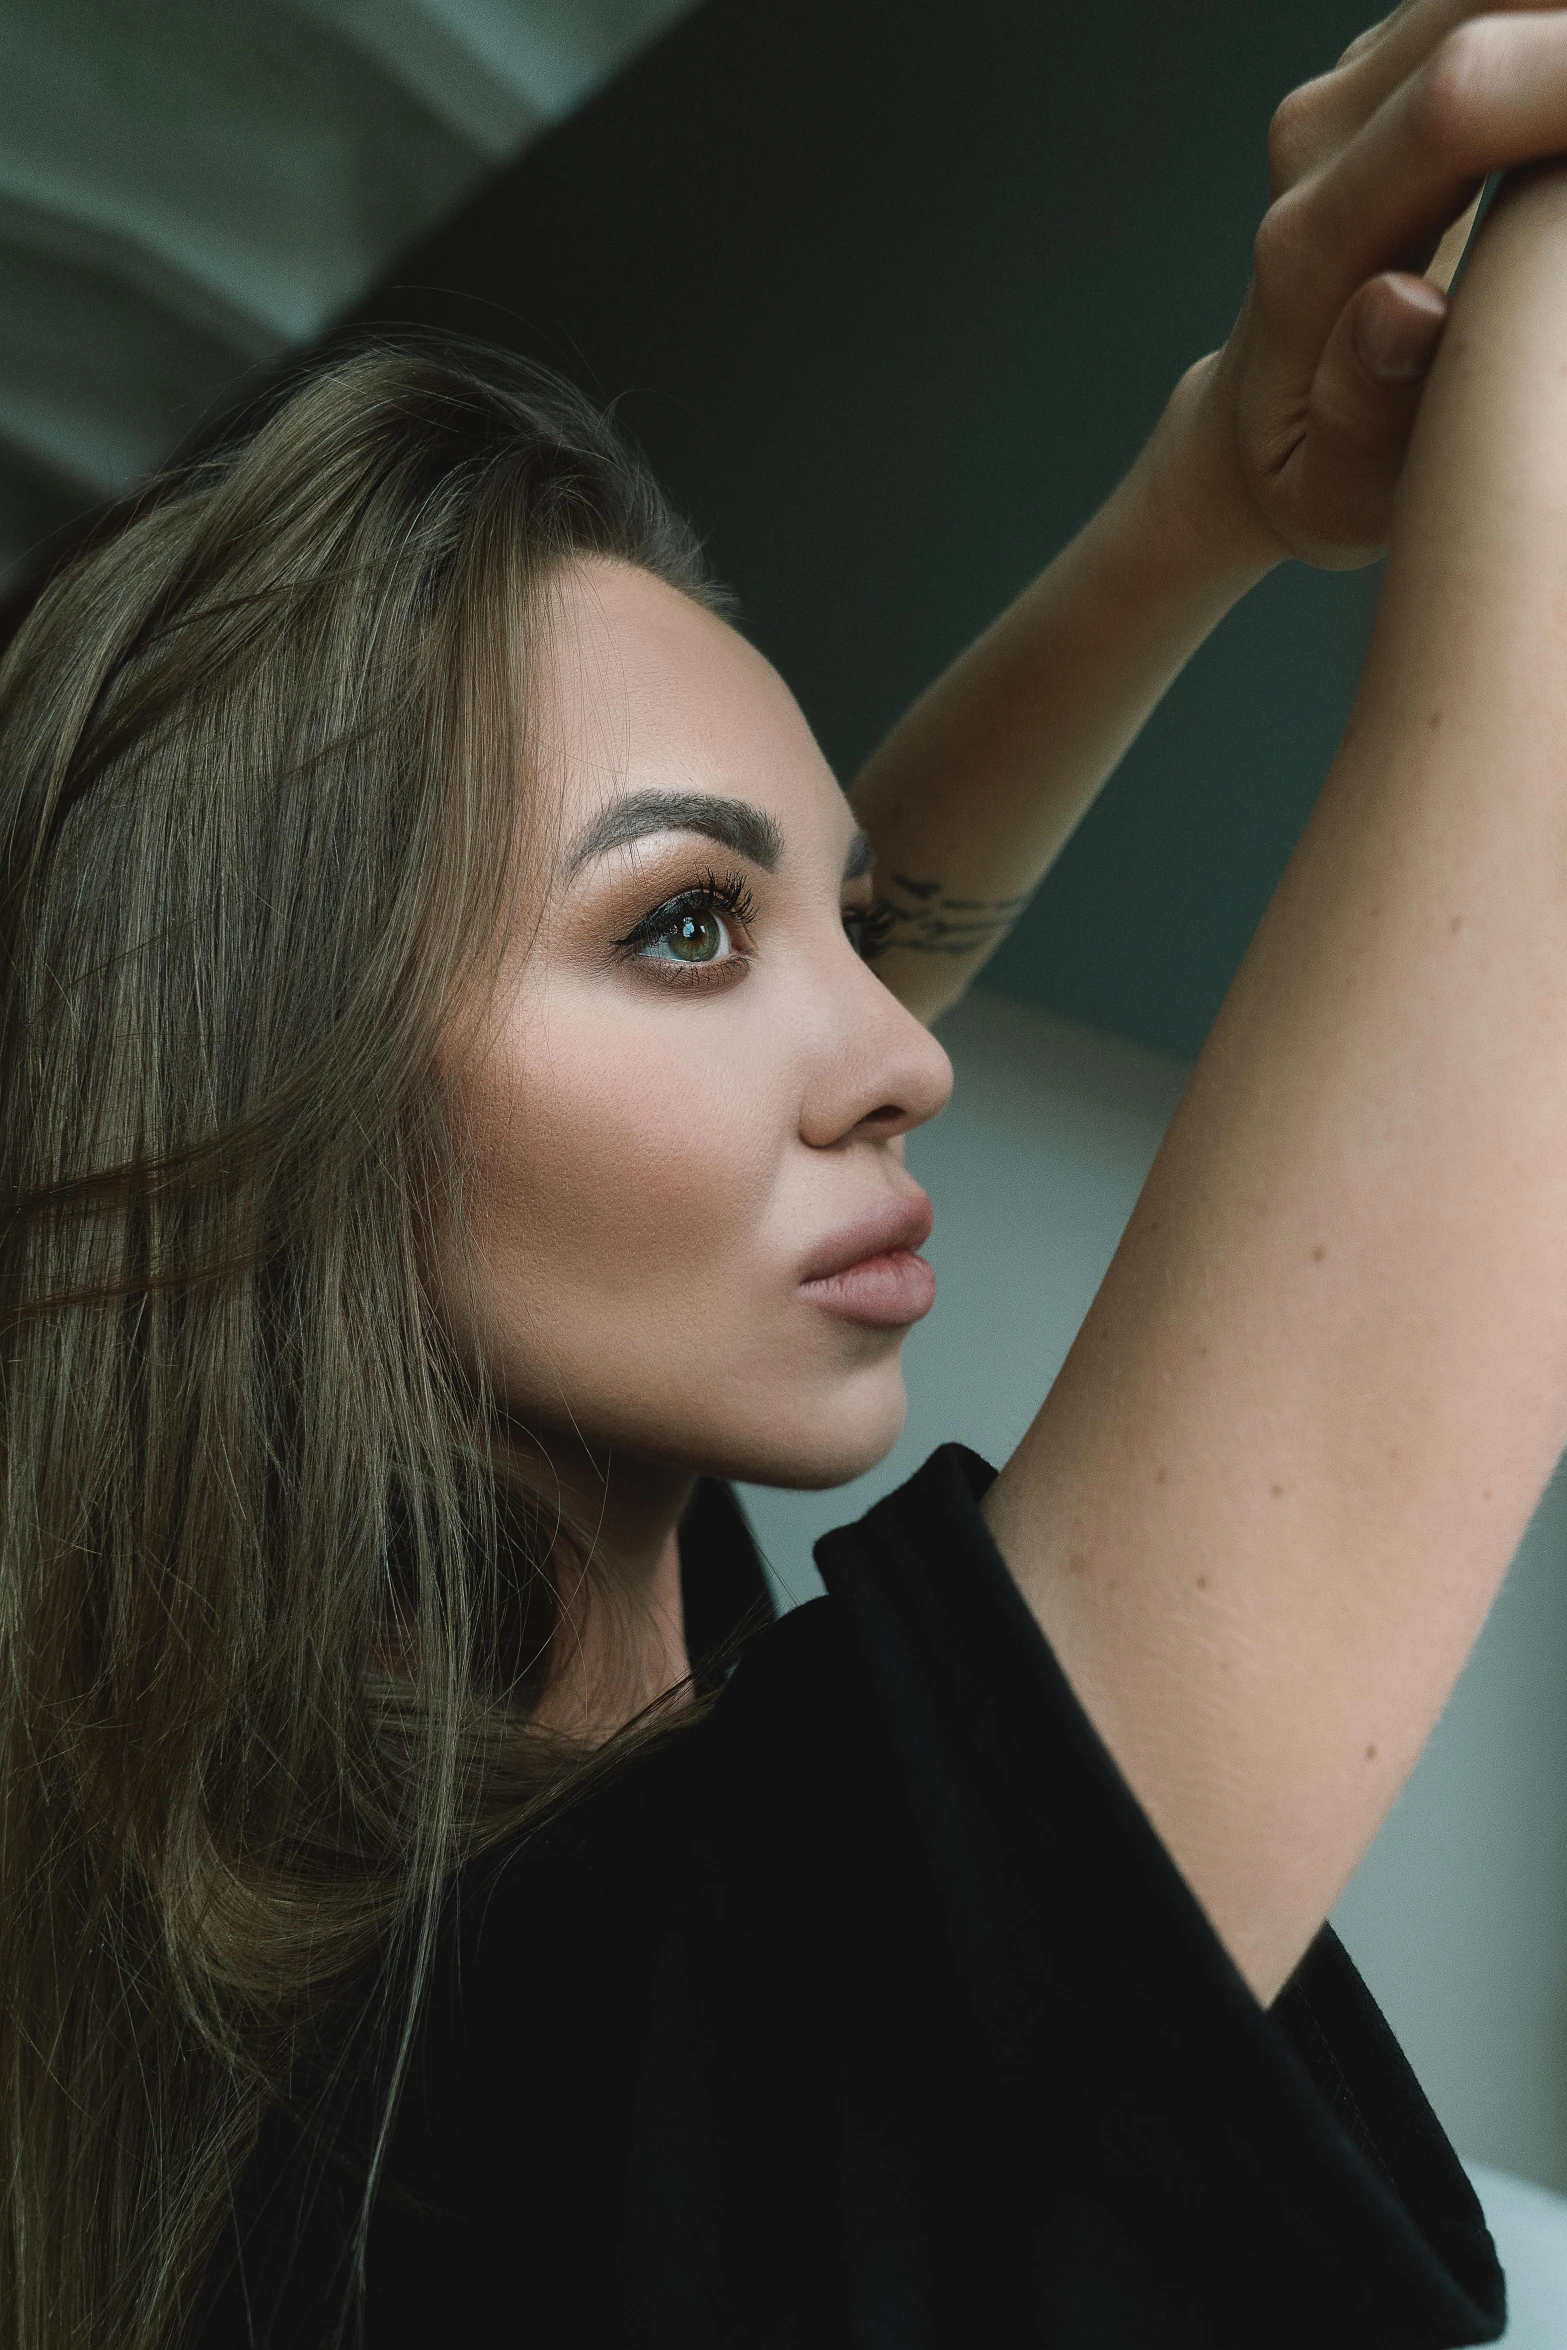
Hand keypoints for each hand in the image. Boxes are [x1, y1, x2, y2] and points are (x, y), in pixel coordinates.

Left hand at [1177, 0, 1566, 570]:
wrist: (1254, 424)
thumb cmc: (1319, 476)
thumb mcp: (1335, 495)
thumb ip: (1363, 415)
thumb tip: (1403, 307)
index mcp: (1309, 246)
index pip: (1459, 109)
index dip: (1566, 79)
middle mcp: (1318, 137)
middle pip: (1486, 5)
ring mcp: (1352, 84)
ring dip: (1563, 20)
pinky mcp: (1396, 57)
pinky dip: (1548, 24)